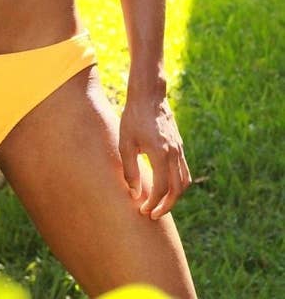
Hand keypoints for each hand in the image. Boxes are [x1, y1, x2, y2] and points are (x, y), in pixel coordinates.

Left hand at [119, 95, 191, 219]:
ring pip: (184, 182)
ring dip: (174, 196)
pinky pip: (184, 171)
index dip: (153, 203)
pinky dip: (178, 183)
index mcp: (160, 153)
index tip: (143, 210)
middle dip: (166, 206)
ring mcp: (179, 149)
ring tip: (159, 203)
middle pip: (177, 190)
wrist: (149, 95)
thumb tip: (135, 194)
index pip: (162, 189)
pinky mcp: (179, 146)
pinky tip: (165, 186)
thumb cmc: (133, 117)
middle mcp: (174, 153)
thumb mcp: (125, 143)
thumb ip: (130, 170)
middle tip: (152, 214)